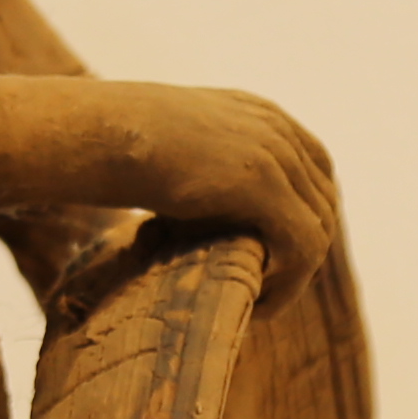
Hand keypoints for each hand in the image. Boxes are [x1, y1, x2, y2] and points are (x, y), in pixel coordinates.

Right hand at [0, 77, 339, 295]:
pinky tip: (258, 306)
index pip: (313, 167)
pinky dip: (290, 284)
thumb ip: (198, 160)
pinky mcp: (262, 186)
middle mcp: (275, 127)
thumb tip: (187, 198)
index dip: (305, 212)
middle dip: (303, 248)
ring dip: (296, 274)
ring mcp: (273, 153)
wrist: (96, 131)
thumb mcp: (171, 142)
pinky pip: (303, 247)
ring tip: (260, 303)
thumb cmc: (110, 141)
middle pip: (321, 199)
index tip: (277, 252)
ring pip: (317, 228)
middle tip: (269, 288)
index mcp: (257, 112)